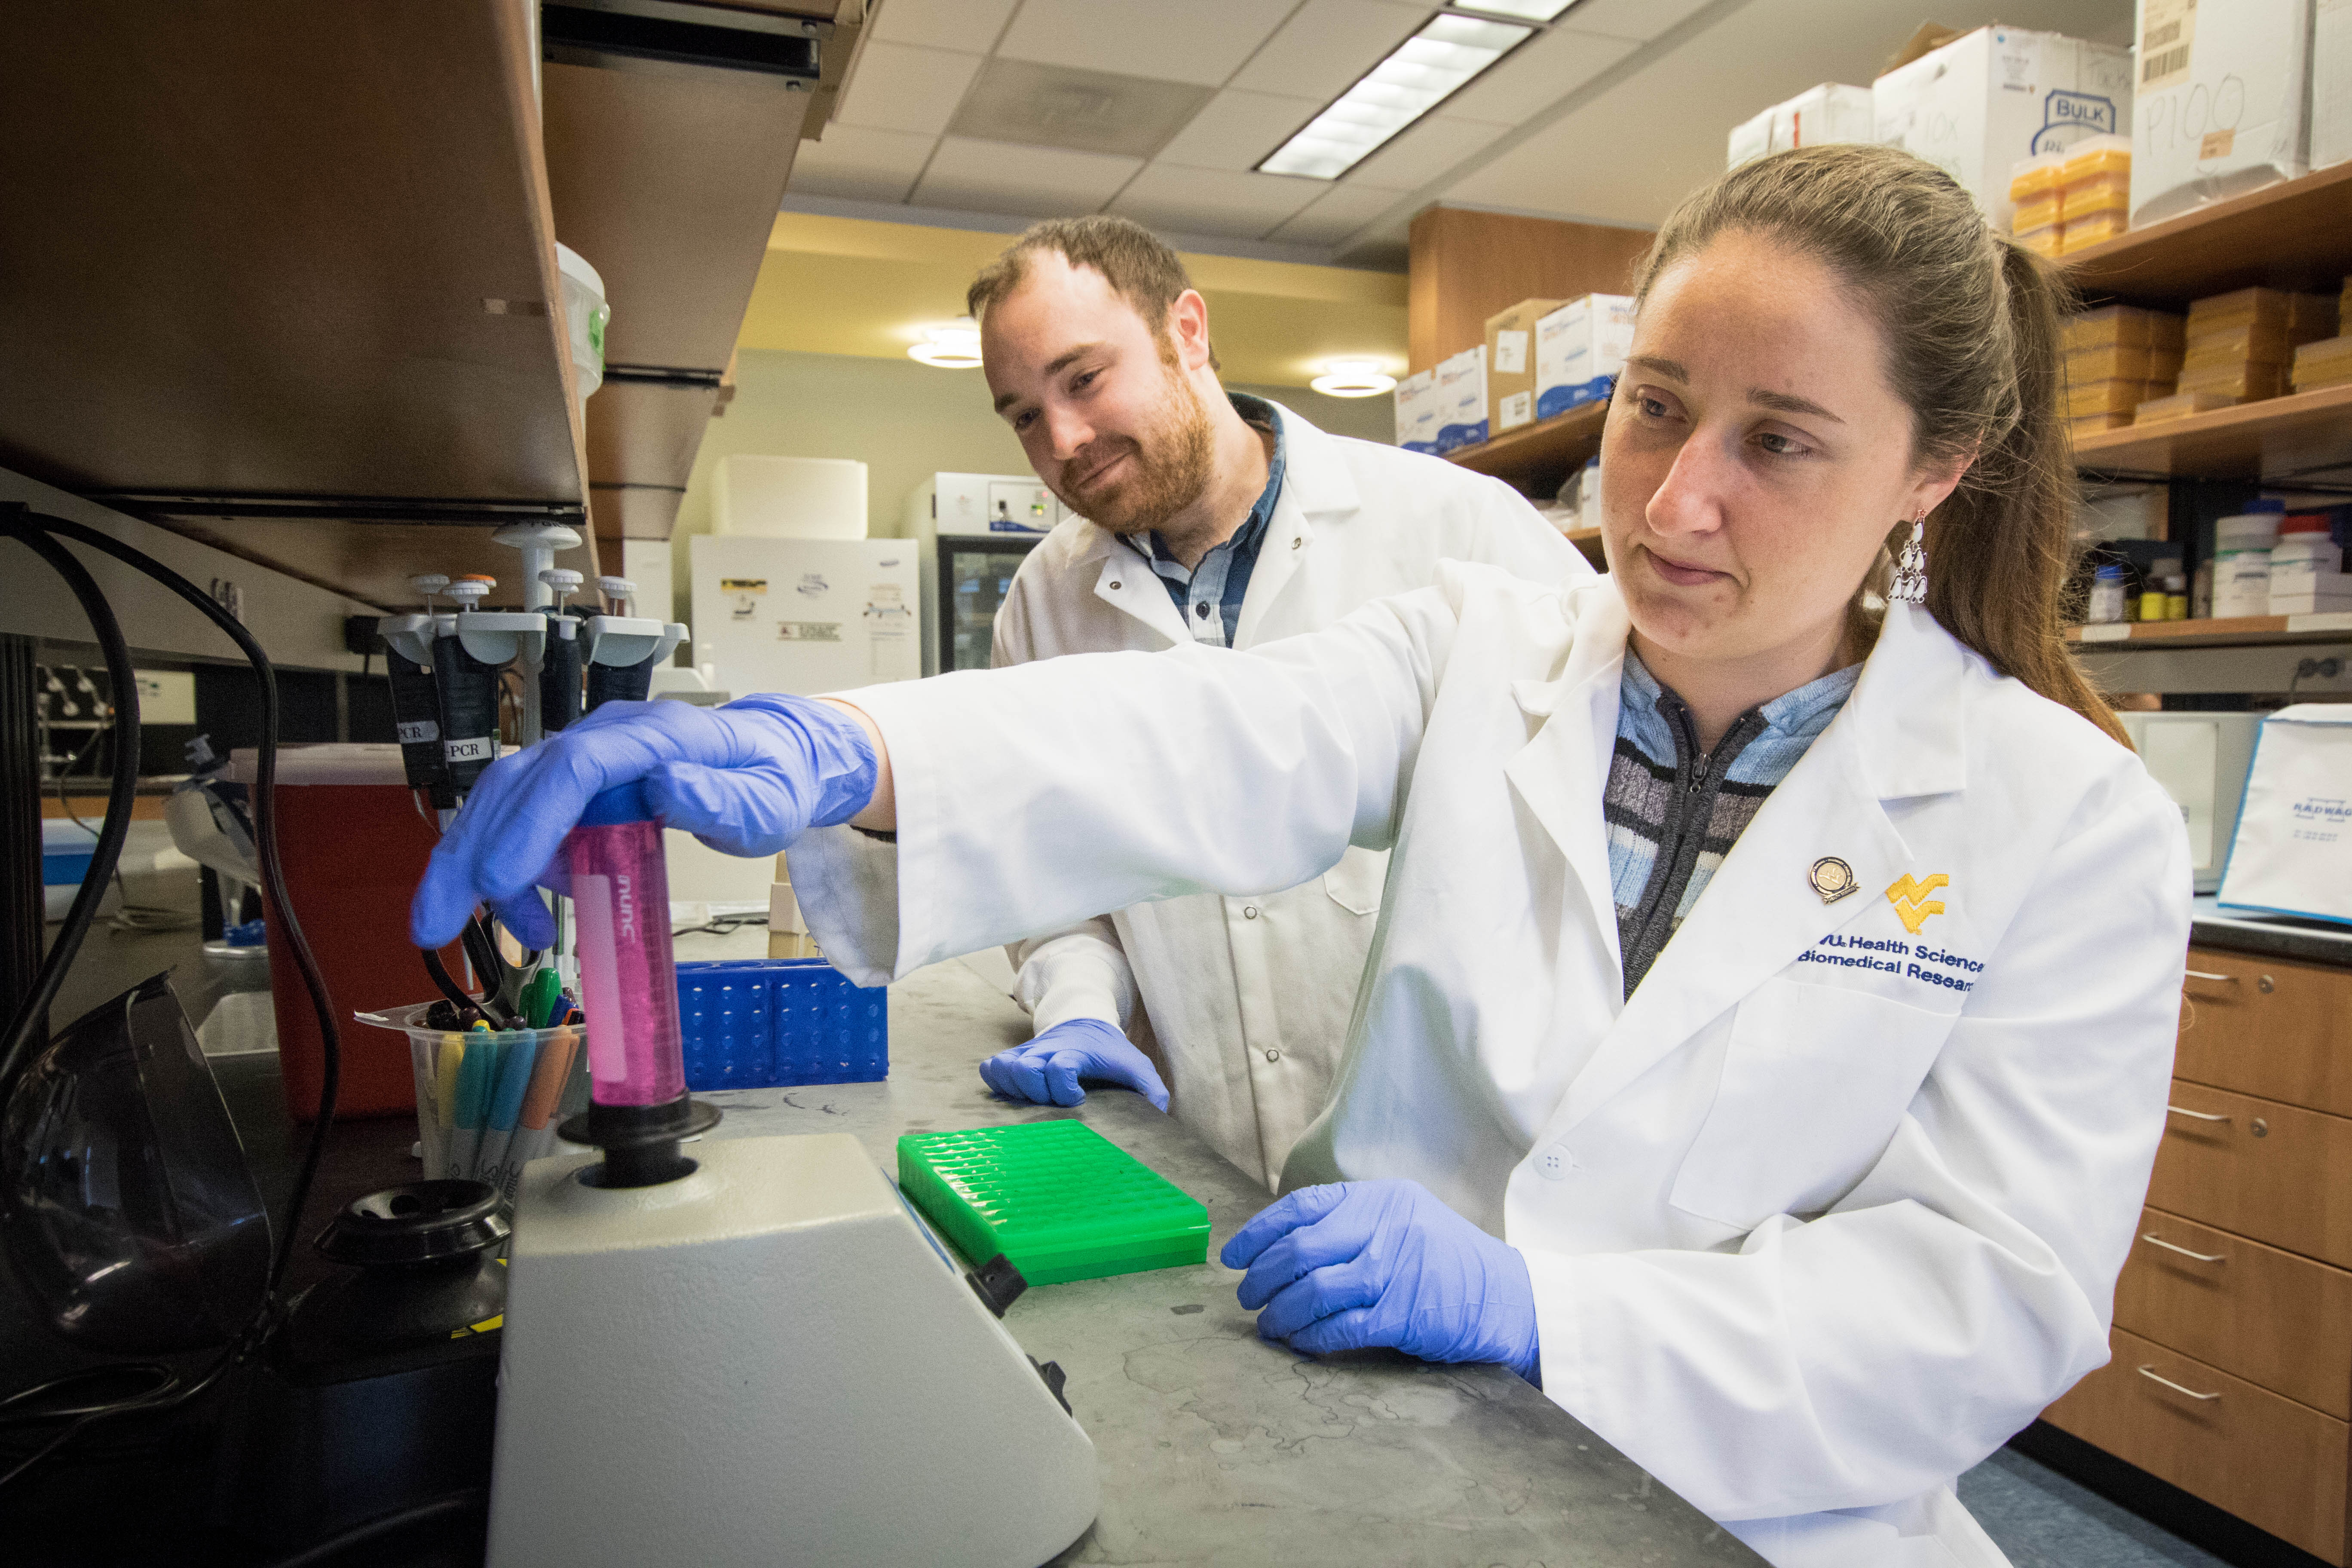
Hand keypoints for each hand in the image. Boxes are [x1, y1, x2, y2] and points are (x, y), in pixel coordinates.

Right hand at [410, 694, 874, 950]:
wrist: (776, 761)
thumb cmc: (770, 782)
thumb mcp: (765, 801)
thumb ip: (721, 799)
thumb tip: (668, 785)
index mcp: (655, 737)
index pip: (575, 768)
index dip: (532, 821)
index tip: (501, 878)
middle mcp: (607, 738)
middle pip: (519, 783)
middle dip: (469, 853)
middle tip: (434, 923)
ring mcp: (588, 758)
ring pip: (508, 802)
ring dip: (478, 867)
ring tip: (488, 931)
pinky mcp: (579, 786)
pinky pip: (526, 820)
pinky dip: (511, 869)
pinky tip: (530, 914)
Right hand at [978, 1017, 1168, 1111]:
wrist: (1086, 1021)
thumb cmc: (1111, 1052)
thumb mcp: (1137, 1066)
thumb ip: (1152, 1090)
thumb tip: (1158, 1116)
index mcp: (1077, 1051)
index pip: (1060, 1066)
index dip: (1064, 1088)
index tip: (1077, 1099)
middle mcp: (1047, 1050)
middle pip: (1024, 1069)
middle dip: (1035, 1092)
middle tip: (1050, 1102)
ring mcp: (1026, 1053)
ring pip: (1000, 1067)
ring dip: (1012, 1088)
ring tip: (1030, 1099)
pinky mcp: (1013, 1058)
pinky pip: (990, 1068)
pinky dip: (996, 1082)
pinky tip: (1016, 1095)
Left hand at [1221, 1180, 1537, 1380]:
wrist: (1511, 1298)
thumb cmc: (1450, 1262)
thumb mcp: (1407, 1218)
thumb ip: (1355, 1223)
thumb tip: (1285, 1245)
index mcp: (1381, 1198)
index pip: (1303, 1207)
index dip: (1259, 1232)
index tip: (1233, 1256)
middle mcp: (1386, 1227)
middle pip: (1299, 1250)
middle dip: (1261, 1277)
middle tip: (1246, 1298)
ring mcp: (1395, 1270)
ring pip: (1313, 1291)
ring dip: (1280, 1313)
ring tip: (1268, 1326)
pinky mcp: (1403, 1314)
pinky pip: (1339, 1327)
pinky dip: (1310, 1338)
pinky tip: (1299, 1344)